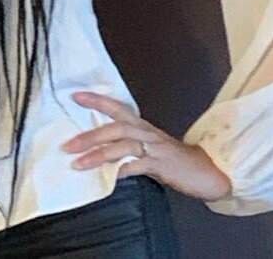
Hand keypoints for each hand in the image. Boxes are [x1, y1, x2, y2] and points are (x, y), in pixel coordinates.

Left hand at [60, 91, 231, 201]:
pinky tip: (109, 177)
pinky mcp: (161, 164)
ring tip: (78, 163)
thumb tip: (97, 147)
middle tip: (67, 144)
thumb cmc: (172, 159)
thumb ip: (126, 144)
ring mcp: (154, 147)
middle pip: (114, 127)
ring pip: (122, 145)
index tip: (75, 96)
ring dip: (98, 154)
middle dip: (89, 135)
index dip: (96, 100)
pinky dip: (122, 170)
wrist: (206, 170)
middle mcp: (145, 132)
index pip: (115, 107)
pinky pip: (137, 165)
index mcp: (141, 125)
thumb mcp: (147, 146)